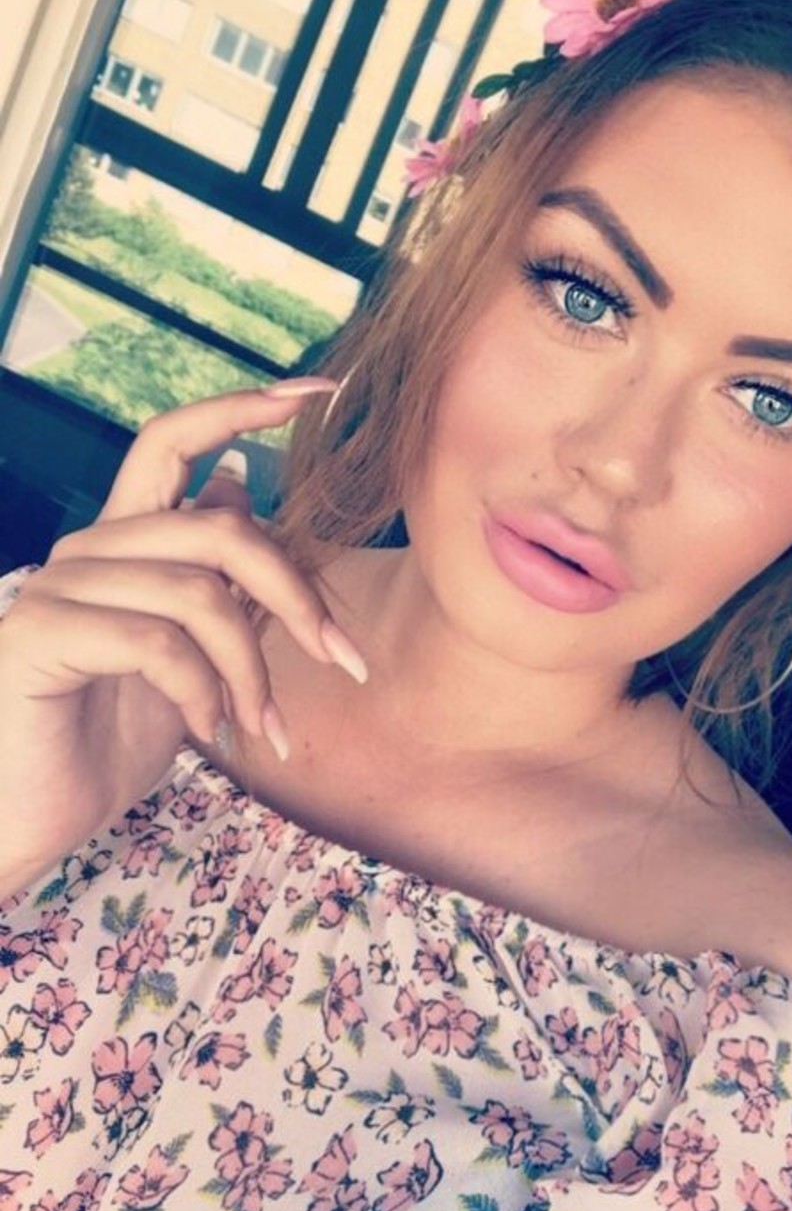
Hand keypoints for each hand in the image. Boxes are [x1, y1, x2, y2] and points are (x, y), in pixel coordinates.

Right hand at [0, 380, 367, 898]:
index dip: (242, 407)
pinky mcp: (43, 633)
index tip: (321, 391)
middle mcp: (88, 548)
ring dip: (253, 670)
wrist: (25, 819)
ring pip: (200, 593)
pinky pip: (158, 643)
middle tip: (342, 663)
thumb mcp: (186, 661)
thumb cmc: (100, 745)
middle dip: (297, 596)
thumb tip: (241, 492)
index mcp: (122, 542)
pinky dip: (203, 693)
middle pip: (222, 528)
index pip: (174, 440)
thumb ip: (214, 585)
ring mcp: (59, 586)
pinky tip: (207, 734)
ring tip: (263, 728)